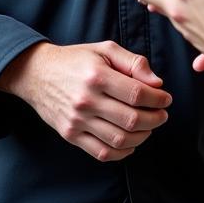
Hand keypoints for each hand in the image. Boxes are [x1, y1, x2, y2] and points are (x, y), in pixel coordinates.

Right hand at [0, 41, 171, 161]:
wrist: (37, 74)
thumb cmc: (75, 59)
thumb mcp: (105, 49)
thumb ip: (133, 62)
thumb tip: (156, 82)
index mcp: (97, 76)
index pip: (137, 94)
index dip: (157, 99)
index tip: (166, 99)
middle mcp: (86, 101)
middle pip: (131, 119)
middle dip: (155, 119)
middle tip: (162, 114)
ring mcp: (77, 121)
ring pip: (120, 139)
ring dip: (142, 136)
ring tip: (149, 126)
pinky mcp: (70, 135)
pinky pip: (103, 153)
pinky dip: (123, 152)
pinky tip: (131, 141)